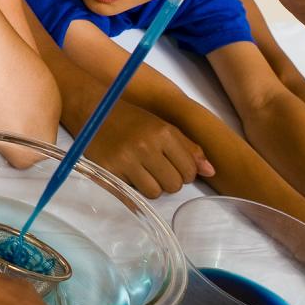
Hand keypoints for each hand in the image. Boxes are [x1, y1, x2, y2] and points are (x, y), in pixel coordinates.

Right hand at [84, 100, 213, 197]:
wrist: (93, 111)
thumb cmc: (132, 119)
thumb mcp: (162, 126)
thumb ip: (188, 148)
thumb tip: (211, 171)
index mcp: (163, 132)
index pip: (189, 171)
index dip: (184, 173)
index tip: (172, 166)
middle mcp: (146, 146)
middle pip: (173, 185)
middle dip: (168, 181)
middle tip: (156, 169)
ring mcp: (126, 160)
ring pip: (154, 192)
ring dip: (151, 186)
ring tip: (141, 172)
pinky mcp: (110, 171)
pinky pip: (132, 194)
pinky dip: (132, 187)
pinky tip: (127, 173)